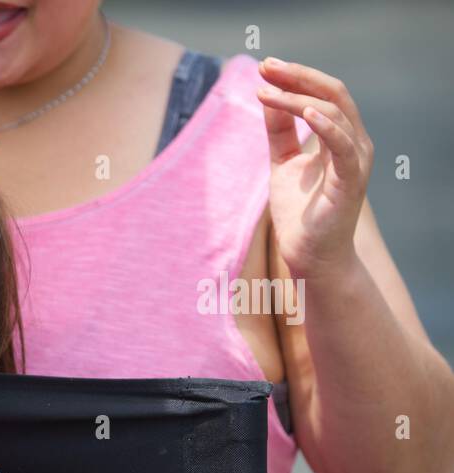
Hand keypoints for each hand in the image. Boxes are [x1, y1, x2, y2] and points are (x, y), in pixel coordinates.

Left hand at [257, 57, 372, 276]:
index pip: (323, 93)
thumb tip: (268, 96)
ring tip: (268, 91)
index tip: (265, 68)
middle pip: (333, 93)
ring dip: (299, 98)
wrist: (310, 256)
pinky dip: (326, 125)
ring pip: (335, 112)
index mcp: (340, 136)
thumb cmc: (301, 213)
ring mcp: (355, 160)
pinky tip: (305, 112)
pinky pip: (342, 145)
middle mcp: (354, 142)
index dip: (296, 77)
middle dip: (299, 76)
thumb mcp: (283, 163)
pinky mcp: (351, 180)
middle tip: (266, 67)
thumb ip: (279, 132)